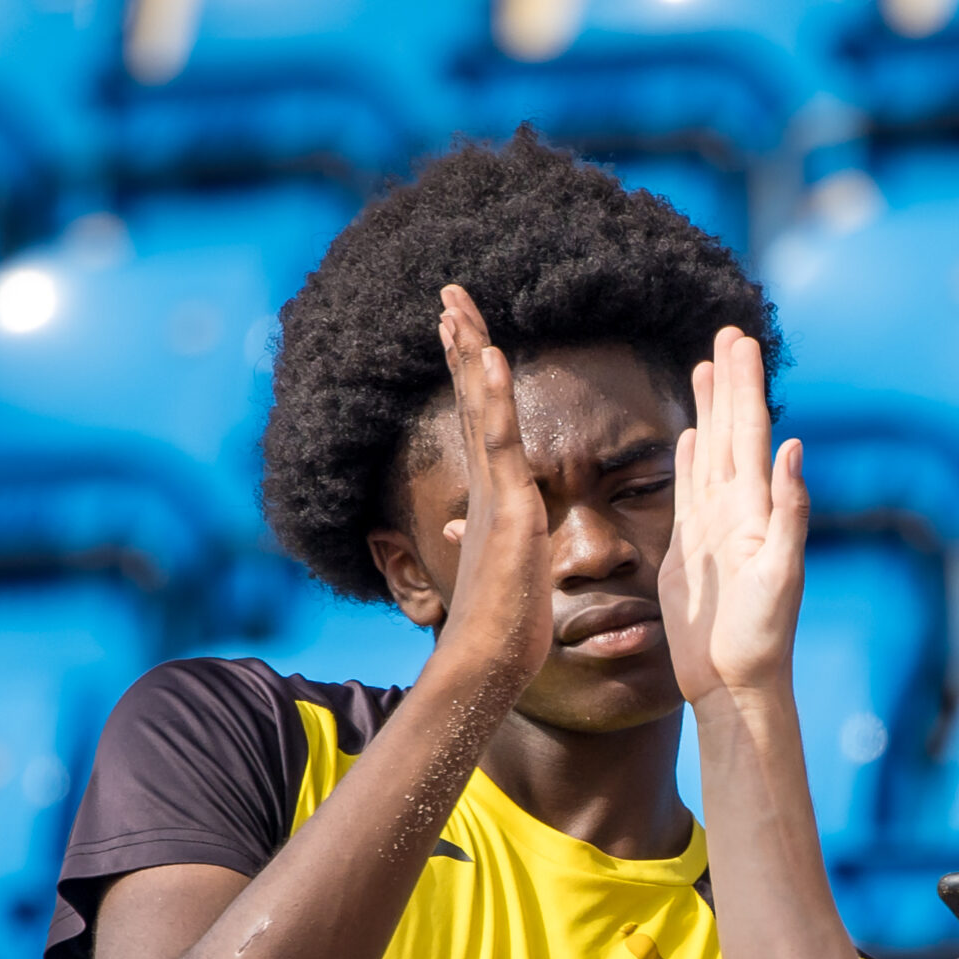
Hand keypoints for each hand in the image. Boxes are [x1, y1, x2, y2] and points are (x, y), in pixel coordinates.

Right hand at [431, 284, 551, 687]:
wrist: (488, 660)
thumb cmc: (502, 628)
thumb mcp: (507, 572)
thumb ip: (494, 544)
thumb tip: (463, 531)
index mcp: (492, 498)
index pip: (482, 423)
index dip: (472, 376)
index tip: (464, 334)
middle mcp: (486, 487)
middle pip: (473, 400)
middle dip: (461, 345)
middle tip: (450, 297)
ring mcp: (494, 493)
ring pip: (480, 407)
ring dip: (470, 351)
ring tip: (457, 305)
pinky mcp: (508, 507)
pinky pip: (501, 440)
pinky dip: (494, 396)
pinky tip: (491, 354)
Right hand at [658, 325, 809, 711]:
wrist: (736, 682)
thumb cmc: (762, 637)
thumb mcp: (782, 573)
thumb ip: (791, 511)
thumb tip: (794, 447)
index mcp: (756, 510)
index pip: (751, 433)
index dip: (745, 387)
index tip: (740, 341)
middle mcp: (736, 511)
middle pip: (730, 432)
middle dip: (728, 383)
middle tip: (726, 334)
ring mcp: (712, 528)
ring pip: (709, 453)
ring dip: (709, 411)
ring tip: (704, 369)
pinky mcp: (689, 550)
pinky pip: (688, 493)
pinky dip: (689, 461)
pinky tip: (690, 438)